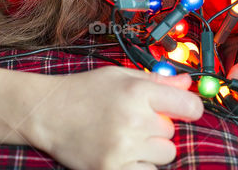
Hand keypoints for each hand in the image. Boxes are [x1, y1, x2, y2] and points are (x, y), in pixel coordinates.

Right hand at [27, 66, 202, 169]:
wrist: (46, 113)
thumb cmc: (84, 91)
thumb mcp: (121, 76)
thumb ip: (157, 81)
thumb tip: (187, 84)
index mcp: (138, 93)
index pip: (189, 106)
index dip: (191, 109)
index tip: (186, 110)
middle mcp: (133, 121)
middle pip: (173, 133)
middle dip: (160, 128)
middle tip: (137, 121)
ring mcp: (122, 148)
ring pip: (164, 155)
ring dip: (152, 149)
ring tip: (129, 137)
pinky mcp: (111, 169)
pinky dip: (140, 165)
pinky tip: (124, 153)